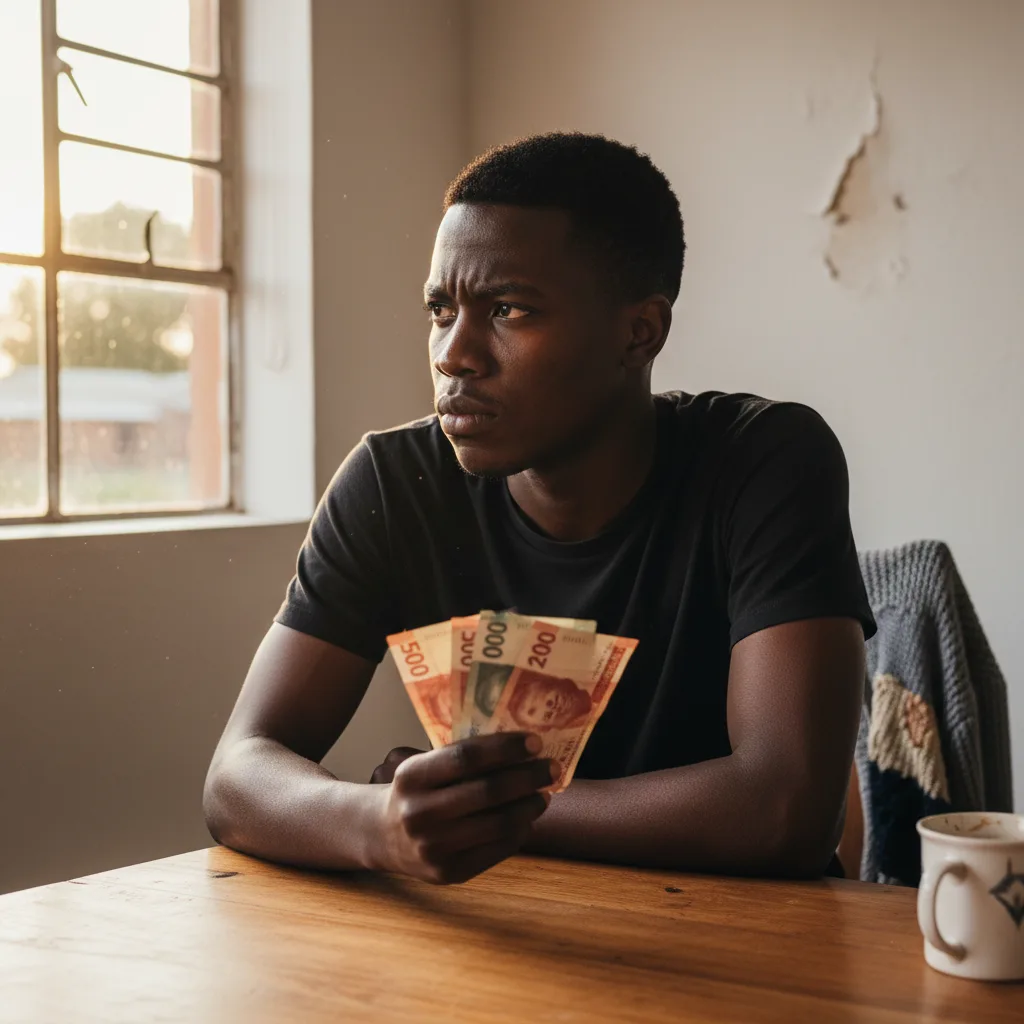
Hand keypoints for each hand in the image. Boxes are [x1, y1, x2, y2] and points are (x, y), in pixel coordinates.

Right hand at [369, 732, 555, 884]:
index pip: (466, 757)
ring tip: (543, 794)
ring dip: (529, 806)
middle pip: (488, 792)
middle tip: (551, 768)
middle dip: (528, 778)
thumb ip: (461, 759)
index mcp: (411, 776)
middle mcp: (418, 813)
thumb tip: (522, 749)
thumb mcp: (424, 767)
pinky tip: (526, 819)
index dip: (505, 749)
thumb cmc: (417, 791)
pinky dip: (519, 831)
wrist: (383, 836)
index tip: (535, 742)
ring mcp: (433, 847)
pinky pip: (496, 850)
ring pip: (498, 824)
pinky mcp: (448, 873)